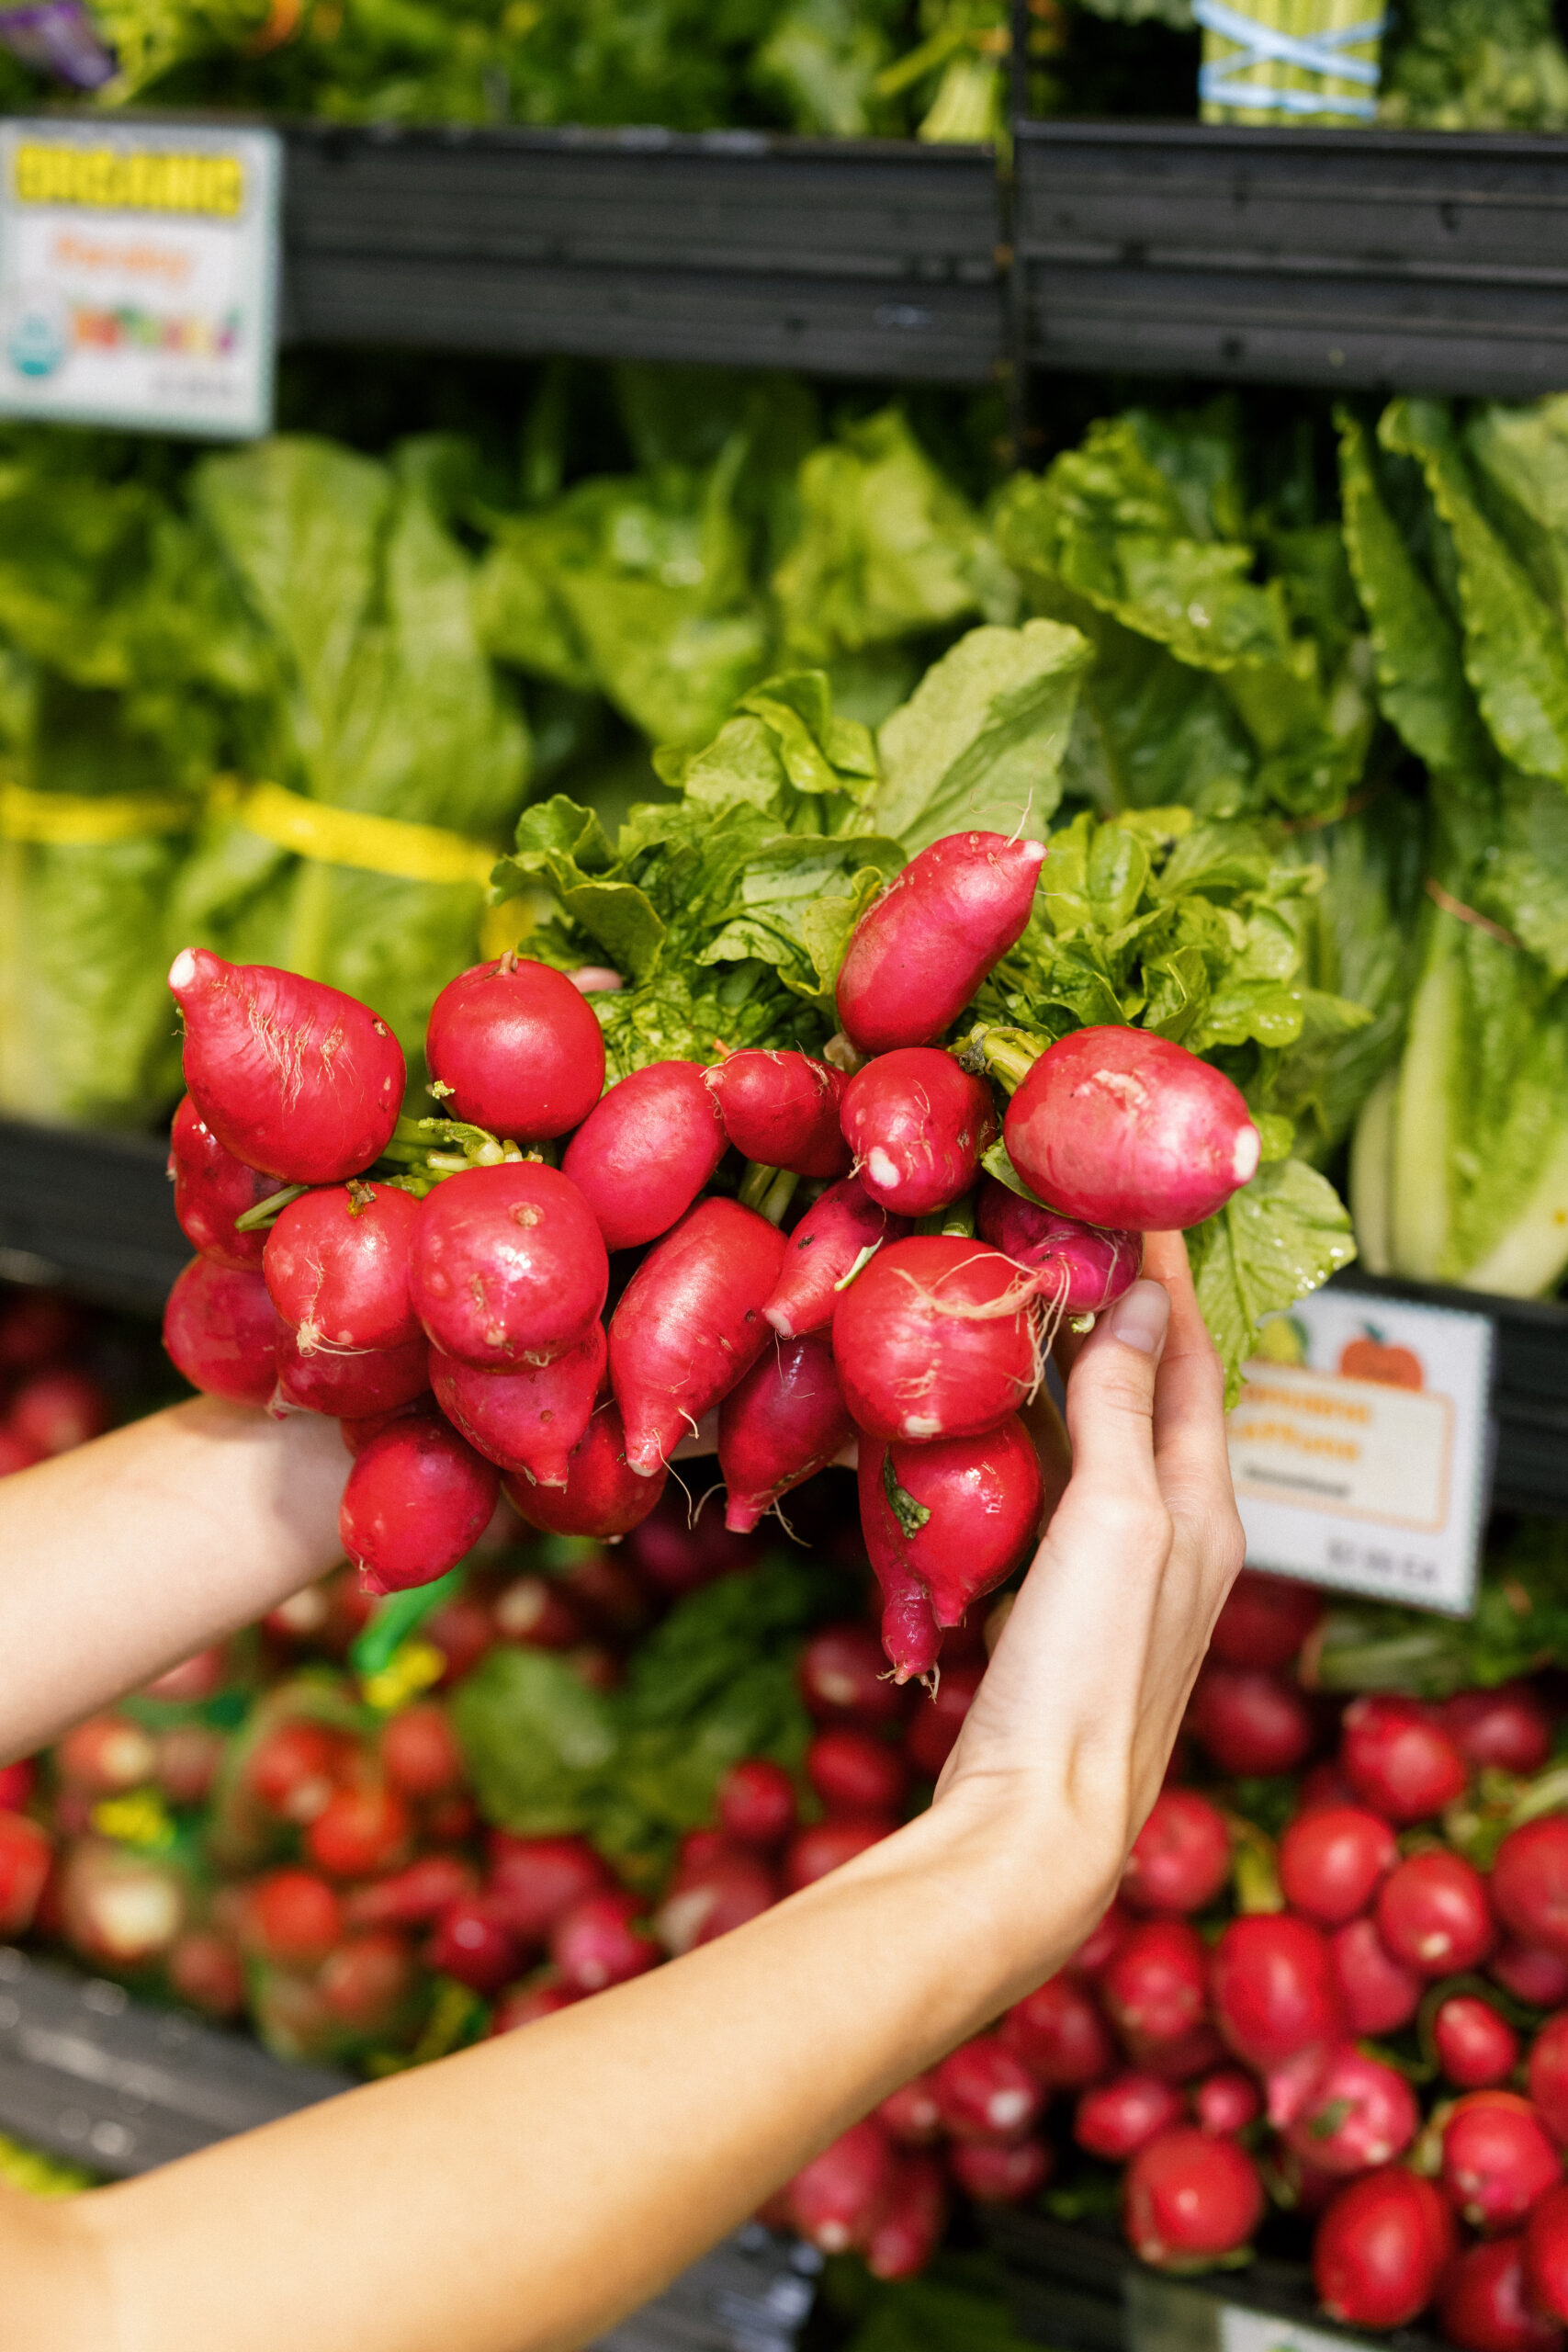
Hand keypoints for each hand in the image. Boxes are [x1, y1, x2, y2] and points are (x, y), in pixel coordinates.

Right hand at [931, 1229, 1244, 1981]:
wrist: (1039, 1824)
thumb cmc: (1086, 1673)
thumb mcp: (1114, 1520)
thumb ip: (1126, 1411)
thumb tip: (1138, 1298)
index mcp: (1205, 1508)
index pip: (1197, 1358)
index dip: (1170, 1276)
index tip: (1137, 1198)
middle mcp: (1177, 1535)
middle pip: (1158, 1394)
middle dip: (1123, 1311)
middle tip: (1065, 1232)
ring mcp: (1119, 1573)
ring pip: (1104, 1441)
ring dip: (1075, 1369)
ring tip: (1025, 1300)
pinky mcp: (1064, 1605)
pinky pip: (1057, 1491)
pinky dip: (1034, 1436)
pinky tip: (989, 1418)